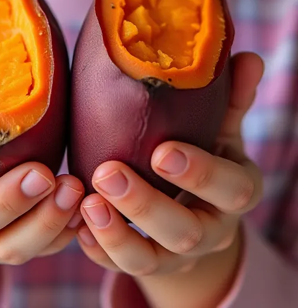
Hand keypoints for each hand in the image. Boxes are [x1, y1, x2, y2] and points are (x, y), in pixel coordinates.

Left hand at [76, 52, 263, 307]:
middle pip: (185, 231)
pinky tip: (77, 226)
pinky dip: (100, 251)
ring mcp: (176, 254)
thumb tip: (247, 58)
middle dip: (145, 205)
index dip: (200, 173)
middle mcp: (210, 229)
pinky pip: (122, 267)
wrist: (196, 205)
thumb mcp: (220, 127)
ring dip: (117, 234)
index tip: (162, 151)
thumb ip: (230, 98)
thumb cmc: (205, 152)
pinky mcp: (148, 264)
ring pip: (150, 259)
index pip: (230, 188)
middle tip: (107, 172)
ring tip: (86, 202)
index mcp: (235, 190)